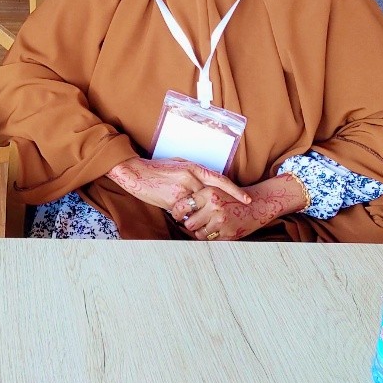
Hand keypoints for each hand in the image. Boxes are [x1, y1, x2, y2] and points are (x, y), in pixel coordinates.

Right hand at [107, 157, 249, 211]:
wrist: (136, 173)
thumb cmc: (156, 169)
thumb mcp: (178, 165)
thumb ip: (193, 173)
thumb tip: (205, 182)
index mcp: (193, 167)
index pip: (220, 179)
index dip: (235, 191)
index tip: (247, 200)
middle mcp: (190, 178)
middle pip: (211, 196)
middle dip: (217, 207)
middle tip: (227, 214)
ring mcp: (181, 190)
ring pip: (198, 207)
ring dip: (198, 214)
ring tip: (199, 218)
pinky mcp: (172, 201)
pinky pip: (185, 213)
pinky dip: (185, 216)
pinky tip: (181, 216)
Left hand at [172, 174, 307, 240]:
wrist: (257, 204)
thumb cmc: (231, 198)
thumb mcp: (215, 190)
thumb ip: (198, 197)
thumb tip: (176, 209)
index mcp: (209, 193)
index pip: (183, 205)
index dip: (178, 212)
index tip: (177, 214)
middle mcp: (214, 207)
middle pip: (189, 223)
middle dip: (189, 224)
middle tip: (192, 221)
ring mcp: (222, 222)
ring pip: (198, 234)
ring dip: (199, 231)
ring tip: (206, 225)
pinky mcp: (228, 234)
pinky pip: (210, 240)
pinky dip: (210, 237)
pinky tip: (215, 229)